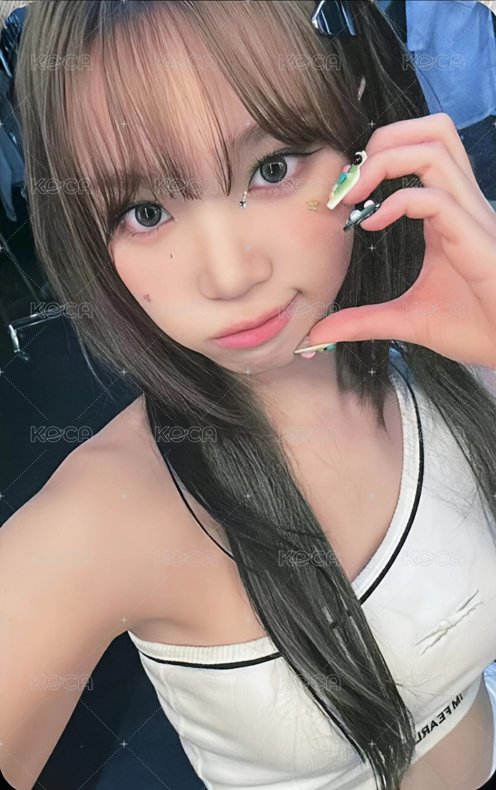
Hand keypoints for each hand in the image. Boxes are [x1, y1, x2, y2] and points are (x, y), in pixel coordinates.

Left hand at [304, 113, 495, 368]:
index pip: (421, 151)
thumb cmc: (474, 327)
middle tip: (350, 181)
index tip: (342, 194)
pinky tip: (373, 223)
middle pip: (434, 131)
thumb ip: (362, 320)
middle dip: (384, 140)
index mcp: (448, 213)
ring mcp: (471, 218)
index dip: (377, 157)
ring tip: (356, 193)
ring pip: (436, 148)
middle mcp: (462, 204)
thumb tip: (319, 332)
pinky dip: (398, 201)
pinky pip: (436, 198)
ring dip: (387, 159)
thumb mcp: (406, 320)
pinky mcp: (474, 239)